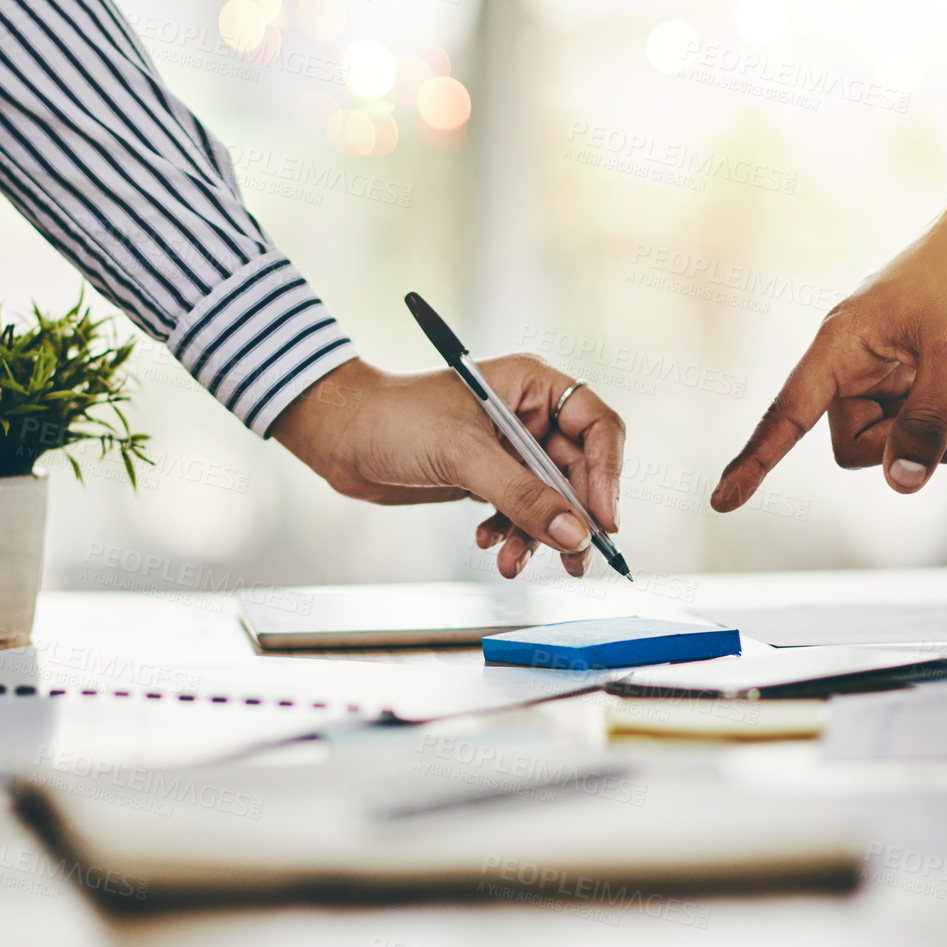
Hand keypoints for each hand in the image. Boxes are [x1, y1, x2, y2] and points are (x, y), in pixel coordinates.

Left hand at [272, 357, 623, 578]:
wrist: (339, 435)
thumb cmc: (393, 419)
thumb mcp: (462, 455)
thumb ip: (521, 495)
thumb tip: (574, 533)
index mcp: (534, 384)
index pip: (598, 426)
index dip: (607, 474)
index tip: (602, 521)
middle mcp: (530, 414)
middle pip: (579, 471)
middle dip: (572, 518)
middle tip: (573, 560)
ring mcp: (511, 447)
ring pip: (551, 499)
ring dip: (539, 535)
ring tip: (514, 562)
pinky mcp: (490, 475)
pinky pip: (522, 510)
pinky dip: (513, 532)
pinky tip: (490, 542)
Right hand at [711, 190, 946, 509]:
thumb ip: (926, 421)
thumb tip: (901, 483)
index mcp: (841, 345)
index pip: (787, 413)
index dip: (757, 459)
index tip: (722, 501)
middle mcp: (852, 362)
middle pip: (854, 443)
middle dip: (902, 446)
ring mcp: (883, 372)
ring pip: (890, 441)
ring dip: (935, 438)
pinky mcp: (911, 378)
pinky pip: (914, 427)